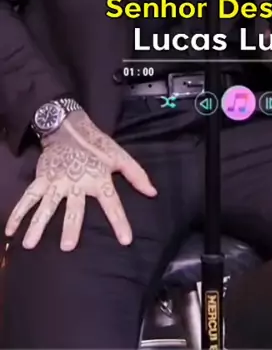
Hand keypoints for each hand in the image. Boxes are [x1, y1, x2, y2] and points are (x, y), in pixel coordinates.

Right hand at [4, 111, 156, 250]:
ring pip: (47, 205)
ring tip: (30, 244)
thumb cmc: (98, 146)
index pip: (112, 202)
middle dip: (71, 226)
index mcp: (99, 178)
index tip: (125, 240)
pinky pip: (29, 197)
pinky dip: (18, 212)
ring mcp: (57, 181)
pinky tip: (10, 230)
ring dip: (38, 224)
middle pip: (74, 207)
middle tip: (67, 247)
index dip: (119, 221)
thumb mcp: (120, 157)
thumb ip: (136, 175)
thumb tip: (153, 192)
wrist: (71, 127)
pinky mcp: (43, 178)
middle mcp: (77, 182)